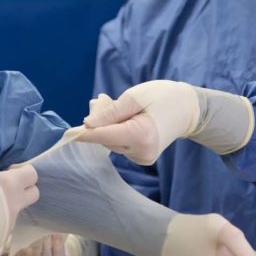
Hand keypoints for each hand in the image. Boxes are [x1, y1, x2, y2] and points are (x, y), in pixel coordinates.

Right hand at [0, 125, 39, 253]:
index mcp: (9, 185)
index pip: (33, 175)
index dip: (22, 171)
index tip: (6, 171)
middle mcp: (14, 206)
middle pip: (33, 194)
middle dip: (23, 188)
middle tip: (1, 186)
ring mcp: (8, 225)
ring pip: (17, 212)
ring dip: (8, 206)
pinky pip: (4, 228)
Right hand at [0, 234, 73, 255]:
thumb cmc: (17, 251)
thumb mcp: (9, 247)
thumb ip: (12, 246)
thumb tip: (22, 242)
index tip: (26, 248)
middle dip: (37, 253)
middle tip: (41, 235)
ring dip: (49, 251)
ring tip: (50, 235)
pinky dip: (59, 255)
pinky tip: (57, 241)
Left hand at [79, 80, 252, 164]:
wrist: (189, 109)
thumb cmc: (163, 97)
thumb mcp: (135, 97)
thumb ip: (110, 112)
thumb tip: (87, 125)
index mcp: (141, 136)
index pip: (103, 136)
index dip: (83, 133)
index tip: (66, 133)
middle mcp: (141, 152)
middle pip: (105, 138)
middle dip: (99, 119)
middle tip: (102, 99)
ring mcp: (142, 157)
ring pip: (111, 141)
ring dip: (107, 123)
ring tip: (113, 103)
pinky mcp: (142, 158)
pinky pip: (120, 144)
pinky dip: (116, 130)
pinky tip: (123, 116)